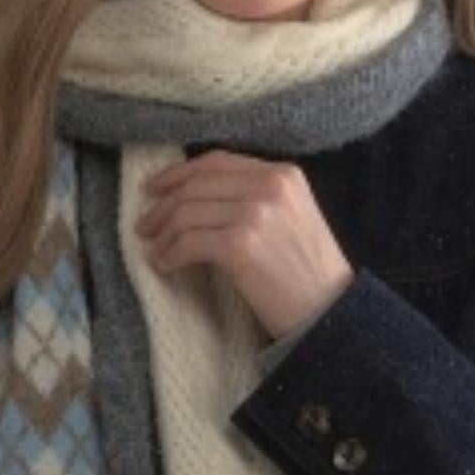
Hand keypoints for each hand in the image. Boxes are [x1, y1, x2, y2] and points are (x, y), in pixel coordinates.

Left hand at [134, 150, 354, 340]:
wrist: (329, 312)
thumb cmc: (309, 273)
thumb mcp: (293, 216)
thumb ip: (258, 196)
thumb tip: (197, 195)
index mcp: (284, 174)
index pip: (218, 162)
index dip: (180, 173)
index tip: (157, 188)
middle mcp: (269, 187)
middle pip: (197, 185)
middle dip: (163, 206)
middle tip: (145, 226)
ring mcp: (255, 215)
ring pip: (187, 213)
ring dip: (163, 234)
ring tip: (155, 251)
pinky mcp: (240, 246)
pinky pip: (188, 243)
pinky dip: (170, 254)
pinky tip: (166, 266)